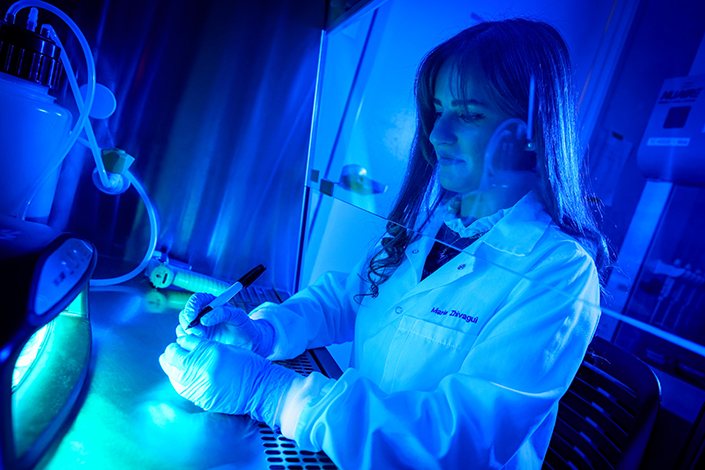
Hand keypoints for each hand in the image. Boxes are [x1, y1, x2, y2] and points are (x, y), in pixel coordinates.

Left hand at [159, 335, 297, 426]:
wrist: (260, 388)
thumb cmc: (247, 366)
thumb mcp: (225, 349)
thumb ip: (204, 347)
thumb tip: (184, 346)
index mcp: (210, 351)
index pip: (184, 342)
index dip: (179, 341)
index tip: (180, 342)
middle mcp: (203, 368)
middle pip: (173, 357)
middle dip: (170, 353)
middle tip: (170, 351)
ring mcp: (200, 385)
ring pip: (173, 373)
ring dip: (170, 366)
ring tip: (169, 362)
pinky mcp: (201, 398)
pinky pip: (181, 388)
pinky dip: (177, 380)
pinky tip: (179, 376)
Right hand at [177, 293, 274, 355]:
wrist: (250, 343)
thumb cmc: (245, 327)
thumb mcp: (239, 316)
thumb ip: (224, 313)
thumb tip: (205, 318)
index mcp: (213, 304)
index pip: (196, 300)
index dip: (191, 306)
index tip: (192, 317)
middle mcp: (203, 315)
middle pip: (186, 314)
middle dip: (189, 323)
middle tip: (199, 333)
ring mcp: (199, 328)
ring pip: (183, 328)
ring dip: (189, 334)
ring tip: (204, 340)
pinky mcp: (198, 341)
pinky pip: (185, 340)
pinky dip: (189, 343)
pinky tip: (201, 346)